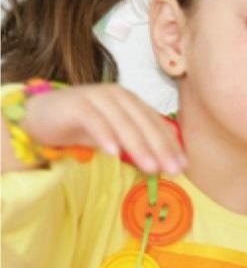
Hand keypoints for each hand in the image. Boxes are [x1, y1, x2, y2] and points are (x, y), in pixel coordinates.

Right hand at [23, 84, 186, 174]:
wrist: (42, 116)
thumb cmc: (82, 127)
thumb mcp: (114, 138)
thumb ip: (136, 147)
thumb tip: (162, 165)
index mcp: (132, 103)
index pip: (156, 124)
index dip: (171, 145)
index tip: (183, 166)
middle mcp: (118, 96)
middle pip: (144, 123)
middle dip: (161, 148)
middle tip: (172, 170)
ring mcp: (97, 97)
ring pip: (123, 122)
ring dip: (138, 146)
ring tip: (150, 167)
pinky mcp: (77, 104)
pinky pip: (94, 120)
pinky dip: (105, 136)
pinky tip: (113, 153)